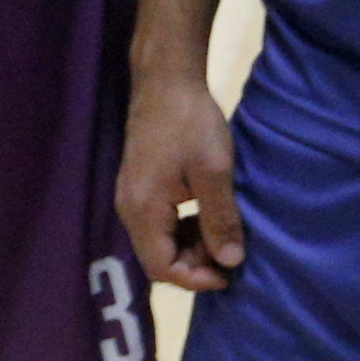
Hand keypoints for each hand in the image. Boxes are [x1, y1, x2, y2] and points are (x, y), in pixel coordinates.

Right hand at [115, 66, 241, 291]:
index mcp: (143, 210)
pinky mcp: (139, 186)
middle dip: (195, 263)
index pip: (162, 267)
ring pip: (158, 242)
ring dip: (191, 246)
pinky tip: (206, 215)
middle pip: (157, 258)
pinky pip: (158, 224)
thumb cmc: (191, 125)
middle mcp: (129, 210)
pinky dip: (183, 229)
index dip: (196, 278)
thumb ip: (220, 219)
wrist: (165, 82)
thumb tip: (230, 262)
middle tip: (230, 250)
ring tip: (223, 233)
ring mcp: (131, 197)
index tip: (229, 272)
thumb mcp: (214, 173)